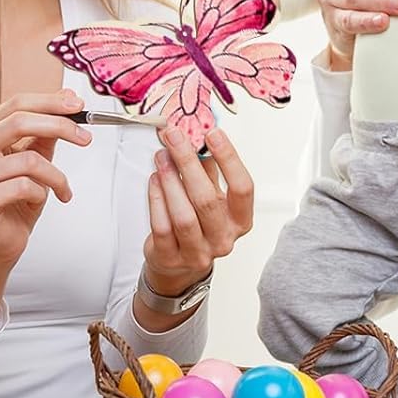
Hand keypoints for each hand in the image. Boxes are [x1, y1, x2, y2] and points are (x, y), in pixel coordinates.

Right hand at [0, 90, 92, 273]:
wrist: (1, 240)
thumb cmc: (16, 198)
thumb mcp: (36, 157)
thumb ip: (47, 129)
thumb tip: (67, 96)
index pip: (16, 104)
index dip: (50, 102)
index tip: (78, 105)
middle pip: (19, 122)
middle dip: (59, 126)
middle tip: (85, 138)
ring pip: (29, 160)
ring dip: (56, 176)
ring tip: (61, 188)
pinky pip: (25, 187)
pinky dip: (42, 194)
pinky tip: (37, 202)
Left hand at [142, 126, 253, 298]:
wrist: (180, 263)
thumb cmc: (199, 222)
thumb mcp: (212, 195)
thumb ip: (208, 168)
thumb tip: (199, 133)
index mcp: (240, 220)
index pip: (242, 188)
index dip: (229, 159)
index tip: (213, 133)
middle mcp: (223, 239)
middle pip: (207, 200)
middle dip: (188, 163)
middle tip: (175, 137)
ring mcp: (197, 253)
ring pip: (184, 216)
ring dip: (170, 181)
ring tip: (161, 156)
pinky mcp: (171, 258)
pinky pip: (162, 227)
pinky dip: (156, 199)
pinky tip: (154, 180)